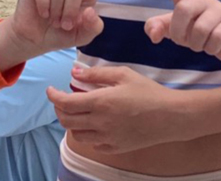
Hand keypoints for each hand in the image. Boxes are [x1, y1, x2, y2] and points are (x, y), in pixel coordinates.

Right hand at [0, 0, 118, 70]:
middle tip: (64, 23)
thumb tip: (89, 10)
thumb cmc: (61, 33)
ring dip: (57, 9)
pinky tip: (42, 12)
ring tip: (53, 20)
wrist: (36, 40)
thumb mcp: (83, 35)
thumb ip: (93, 26)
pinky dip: (44, 4)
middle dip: (70, 9)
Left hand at [47, 66, 186, 152]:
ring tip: (79, 111)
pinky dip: (87, 133)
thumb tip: (74, 73)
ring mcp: (106, 138)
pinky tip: (95, 123)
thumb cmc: (148, 92)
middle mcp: (100, 123)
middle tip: (62, 99)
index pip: (66, 103)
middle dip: (59, 109)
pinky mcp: (114, 148)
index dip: (54, 97)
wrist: (170, 117)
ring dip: (72, 122)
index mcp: (100, 102)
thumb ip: (96, 74)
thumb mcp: (123, 75)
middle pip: (66, 120)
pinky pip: (92, 143)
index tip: (50, 90)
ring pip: (77, 134)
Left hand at [145, 0, 220, 63]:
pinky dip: (210, 49)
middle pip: (182, 9)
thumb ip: (159, 28)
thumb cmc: (199, 30)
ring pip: (200, 29)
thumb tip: (153, 36)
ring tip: (200, 44)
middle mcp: (203, 0)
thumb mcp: (176, 29)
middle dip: (178, 32)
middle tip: (183, 40)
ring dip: (196, 44)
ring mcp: (219, 10)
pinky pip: (216, 38)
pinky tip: (213, 47)